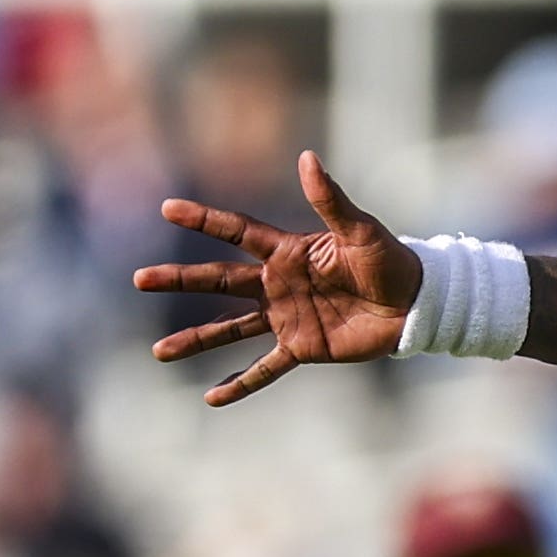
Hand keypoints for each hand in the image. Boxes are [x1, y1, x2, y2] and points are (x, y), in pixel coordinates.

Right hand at [132, 151, 419, 405]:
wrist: (416, 304)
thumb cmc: (390, 261)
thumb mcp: (359, 230)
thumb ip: (329, 200)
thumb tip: (308, 158)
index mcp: (286, 252)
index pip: (236, 233)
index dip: (205, 220)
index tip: (168, 209)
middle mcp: (277, 284)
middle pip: (219, 281)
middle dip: (180, 280)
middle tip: (140, 280)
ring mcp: (286, 318)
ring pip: (230, 329)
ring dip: (196, 340)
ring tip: (160, 352)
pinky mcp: (302, 348)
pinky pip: (266, 369)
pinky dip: (241, 384)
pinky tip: (212, 398)